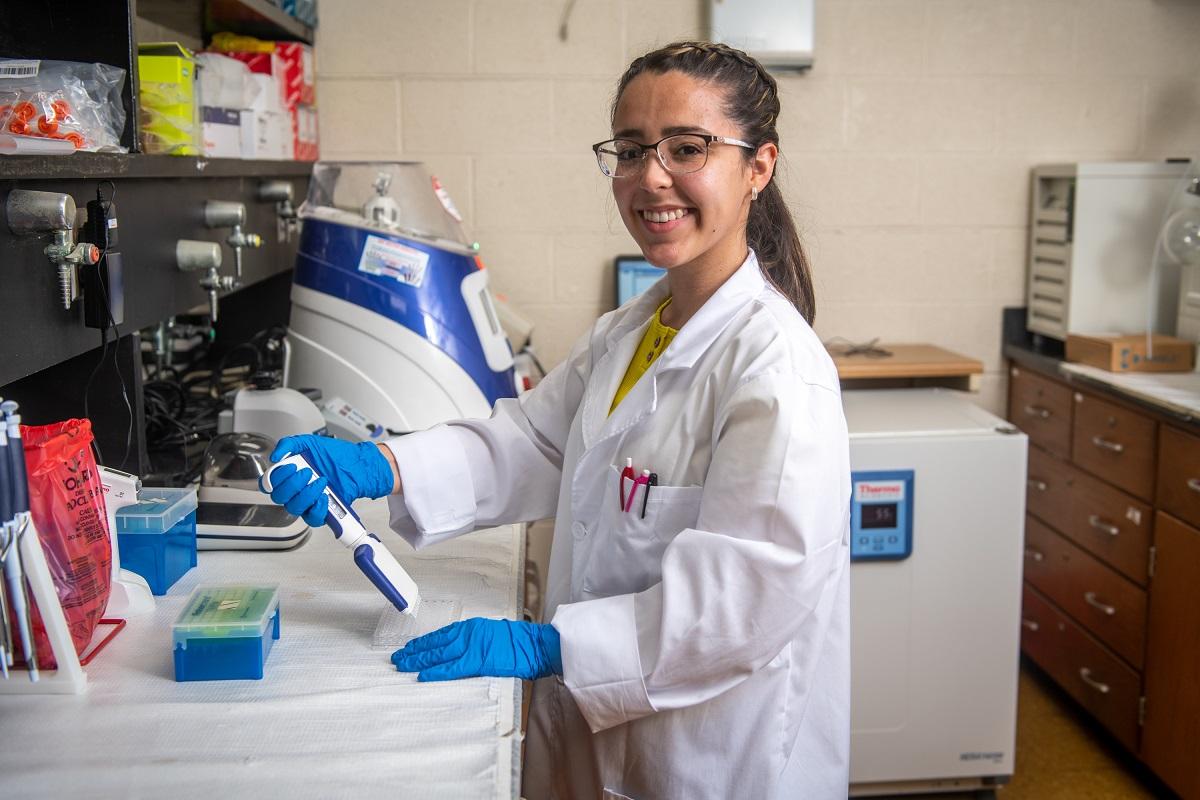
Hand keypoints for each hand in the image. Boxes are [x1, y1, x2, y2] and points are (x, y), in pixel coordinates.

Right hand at [261, 434, 394, 526]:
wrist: (356, 463)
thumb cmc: (334, 454)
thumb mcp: (309, 442)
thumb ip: (289, 444)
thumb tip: (275, 457)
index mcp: (289, 475)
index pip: (269, 483)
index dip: (276, 478)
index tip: (291, 466)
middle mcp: (295, 490)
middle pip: (279, 497)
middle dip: (293, 484)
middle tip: (308, 472)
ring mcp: (307, 501)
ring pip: (294, 508)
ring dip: (306, 494)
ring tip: (321, 481)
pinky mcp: (321, 511)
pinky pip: (312, 518)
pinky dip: (317, 508)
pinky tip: (324, 496)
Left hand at [391, 618, 562, 681]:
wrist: (535, 644)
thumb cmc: (519, 641)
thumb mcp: (493, 634)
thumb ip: (476, 639)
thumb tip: (463, 648)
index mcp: (472, 627)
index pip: (441, 635)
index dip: (424, 643)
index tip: (410, 647)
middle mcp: (468, 634)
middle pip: (435, 644)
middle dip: (415, 651)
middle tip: (397, 658)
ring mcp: (472, 647)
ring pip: (438, 655)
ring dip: (419, 661)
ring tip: (403, 665)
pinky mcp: (478, 661)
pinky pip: (452, 668)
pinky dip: (436, 672)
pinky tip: (422, 675)